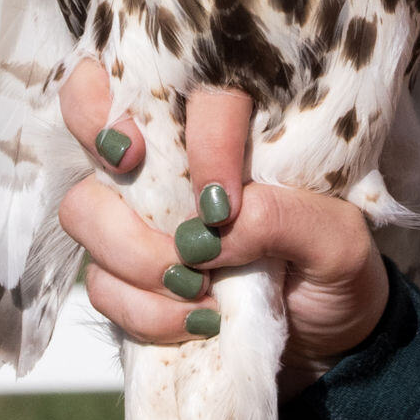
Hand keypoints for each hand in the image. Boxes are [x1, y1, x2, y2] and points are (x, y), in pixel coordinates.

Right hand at [55, 60, 390, 390]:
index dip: (192, 132)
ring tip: (197, 288)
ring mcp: (135, 209)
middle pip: (90, 103)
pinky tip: (196, 322)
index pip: (187, 78)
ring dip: (135, 255)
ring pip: (83, 206)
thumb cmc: (332, 269)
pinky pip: (99, 282)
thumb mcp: (335, 240)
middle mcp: (169, 153)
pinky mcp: (121, 272)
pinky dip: (144, 311)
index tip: (219, 202)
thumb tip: (218, 223)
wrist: (325, 341)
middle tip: (155, 196)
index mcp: (228, 123)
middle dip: (108, 146)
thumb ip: (286, 216)